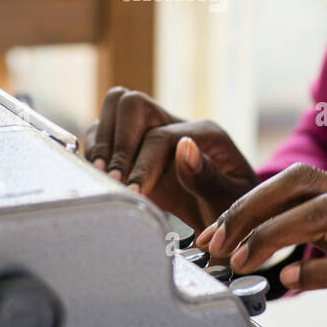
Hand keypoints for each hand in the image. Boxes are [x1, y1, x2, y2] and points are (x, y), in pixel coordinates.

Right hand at [83, 87, 256, 232]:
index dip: (142, 164)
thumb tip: (183, 147)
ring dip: (103, 144)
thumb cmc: (232, 210)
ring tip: (104, 178)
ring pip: (113, 109)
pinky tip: (100, 177)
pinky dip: (95, 150)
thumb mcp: (231, 200)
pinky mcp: (134, 147)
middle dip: (117, 143)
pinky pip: (104, 132)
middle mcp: (175, 125)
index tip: (134, 193)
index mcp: (205, 133)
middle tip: (114, 180)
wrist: (227, 222)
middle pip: (131, 103)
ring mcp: (152, 132)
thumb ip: (209, 177)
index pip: (160, 136)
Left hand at [195, 163, 326, 326]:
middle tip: (217, 242)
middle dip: (252, 209)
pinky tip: (287, 283)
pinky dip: (314, 270)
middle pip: (304, 183)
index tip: (218, 232)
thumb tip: (274, 229)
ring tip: (240, 262)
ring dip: (271, 235)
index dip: (252, 203)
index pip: (300, 180)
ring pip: (323, 212)